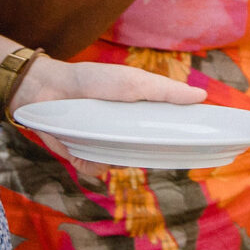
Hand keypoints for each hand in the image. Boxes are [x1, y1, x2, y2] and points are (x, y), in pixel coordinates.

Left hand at [11, 57, 209, 180]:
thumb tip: (201, 96)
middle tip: (137, 141)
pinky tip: (84, 146)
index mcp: (142, 115)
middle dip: (145, 153)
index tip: (195, 146)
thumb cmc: (94, 80)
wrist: (48, 88)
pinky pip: (96, 170)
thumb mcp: (133, 81)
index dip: (179, 140)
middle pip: (146, 154)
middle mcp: (125, 132)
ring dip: (115, 155)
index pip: (167, 132)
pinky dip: (91, 162)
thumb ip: (165, 91)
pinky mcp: (84, 155)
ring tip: (102, 136)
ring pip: (122, 165)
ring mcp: (105, 144)